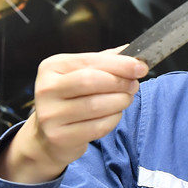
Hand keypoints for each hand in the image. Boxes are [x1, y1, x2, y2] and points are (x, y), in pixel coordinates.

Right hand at [0, 48, 147, 182]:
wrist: (48, 135)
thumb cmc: (69, 100)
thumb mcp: (79, 74)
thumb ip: (103, 62)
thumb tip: (130, 51)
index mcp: (52, 67)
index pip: (90, 61)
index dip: (119, 64)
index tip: (140, 67)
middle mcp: (47, 89)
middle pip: (91, 81)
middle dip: (120, 82)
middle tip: (133, 85)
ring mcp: (51, 115)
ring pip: (97, 105)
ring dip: (120, 102)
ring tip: (125, 99)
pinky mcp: (60, 137)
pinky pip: (97, 127)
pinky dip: (113, 120)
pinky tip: (113, 115)